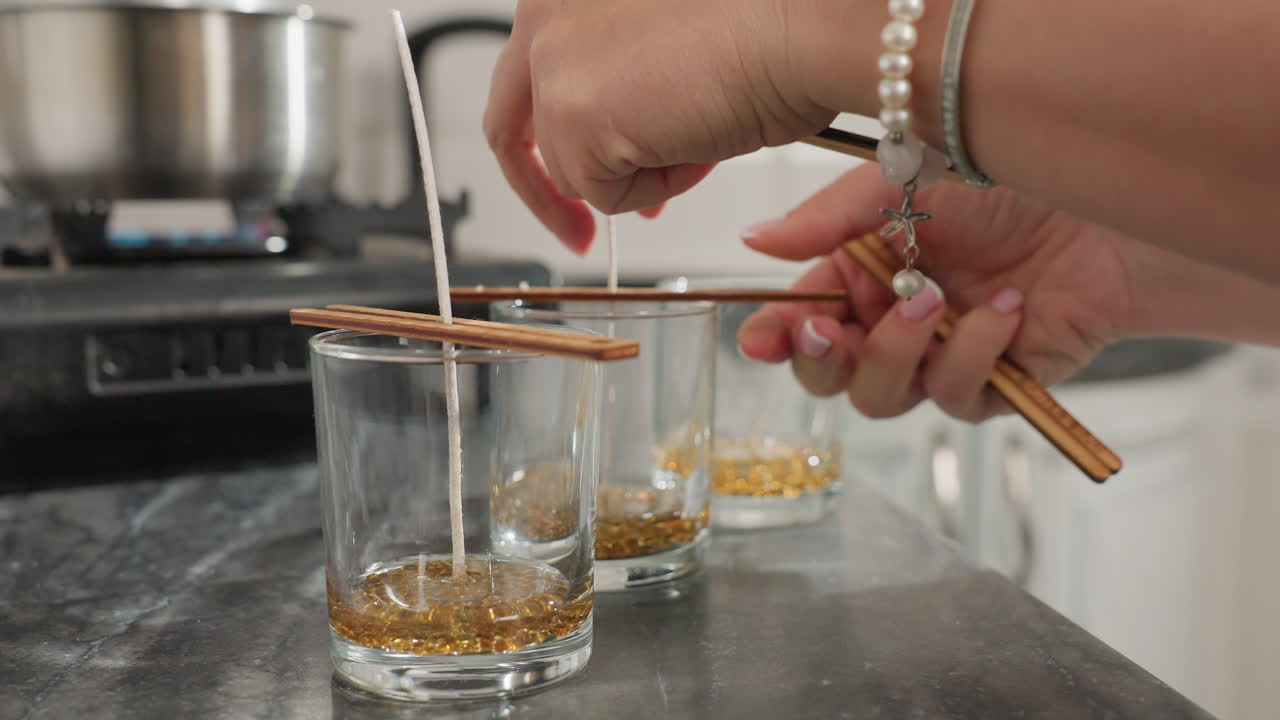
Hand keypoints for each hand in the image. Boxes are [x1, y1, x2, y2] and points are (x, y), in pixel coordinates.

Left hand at [483, 0, 839, 253]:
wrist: (803, 26)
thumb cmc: (767, 26)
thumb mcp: (664, 49)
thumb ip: (618, 89)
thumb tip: (614, 160)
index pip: (527, 80)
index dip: (553, 140)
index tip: (572, 181)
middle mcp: (542, 11)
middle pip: (512, 127)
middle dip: (546, 193)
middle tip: (578, 235)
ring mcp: (552, 62)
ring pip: (575, 169)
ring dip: (643, 174)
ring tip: (702, 134)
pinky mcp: (572, 114)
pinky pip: (605, 195)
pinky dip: (659, 187)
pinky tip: (699, 142)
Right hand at [738, 164, 1142, 421]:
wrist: (1110, 215)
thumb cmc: (1010, 188)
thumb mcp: (906, 183)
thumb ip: (828, 219)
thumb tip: (753, 239)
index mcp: (861, 275)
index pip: (799, 320)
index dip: (774, 337)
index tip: (761, 340)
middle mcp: (891, 323)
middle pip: (828, 375)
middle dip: (824, 357)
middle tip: (833, 328)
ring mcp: (938, 359)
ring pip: (881, 398)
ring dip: (898, 352)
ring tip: (936, 300)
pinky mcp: (990, 387)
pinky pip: (954, 397)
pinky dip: (975, 354)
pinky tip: (1006, 310)